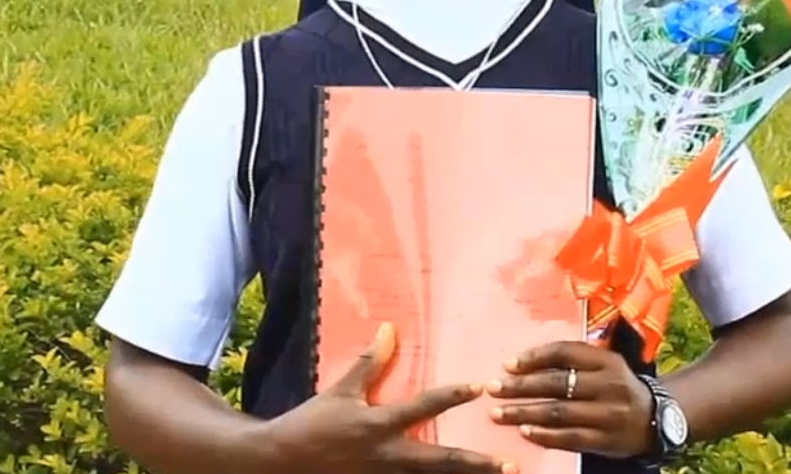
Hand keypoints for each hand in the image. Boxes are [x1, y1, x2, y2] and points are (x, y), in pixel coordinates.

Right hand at [271, 323, 514, 473]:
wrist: (282, 463)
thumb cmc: (313, 423)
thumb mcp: (341, 391)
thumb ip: (369, 363)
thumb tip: (389, 330)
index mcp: (379, 425)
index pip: (422, 406)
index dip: (452, 395)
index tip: (479, 386)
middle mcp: (388, 456)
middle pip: (441, 461)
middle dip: (476, 464)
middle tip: (508, 465)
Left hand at [486, 341, 653, 458]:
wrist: (655, 420)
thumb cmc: (617, 386)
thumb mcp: (605, 365)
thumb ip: (575, 361)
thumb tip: (524, 361)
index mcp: (606, 361)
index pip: (565, 353)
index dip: (535, 357)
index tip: (509, 364)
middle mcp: (609, 384)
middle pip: (557, 383)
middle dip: (521, 387)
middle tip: (494, 388)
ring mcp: (609, 414)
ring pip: (560, 412)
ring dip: (525, 412)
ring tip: (499, 414)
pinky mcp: (607, 440)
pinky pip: (571, 438)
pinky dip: (545, 435)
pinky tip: (525, 432)